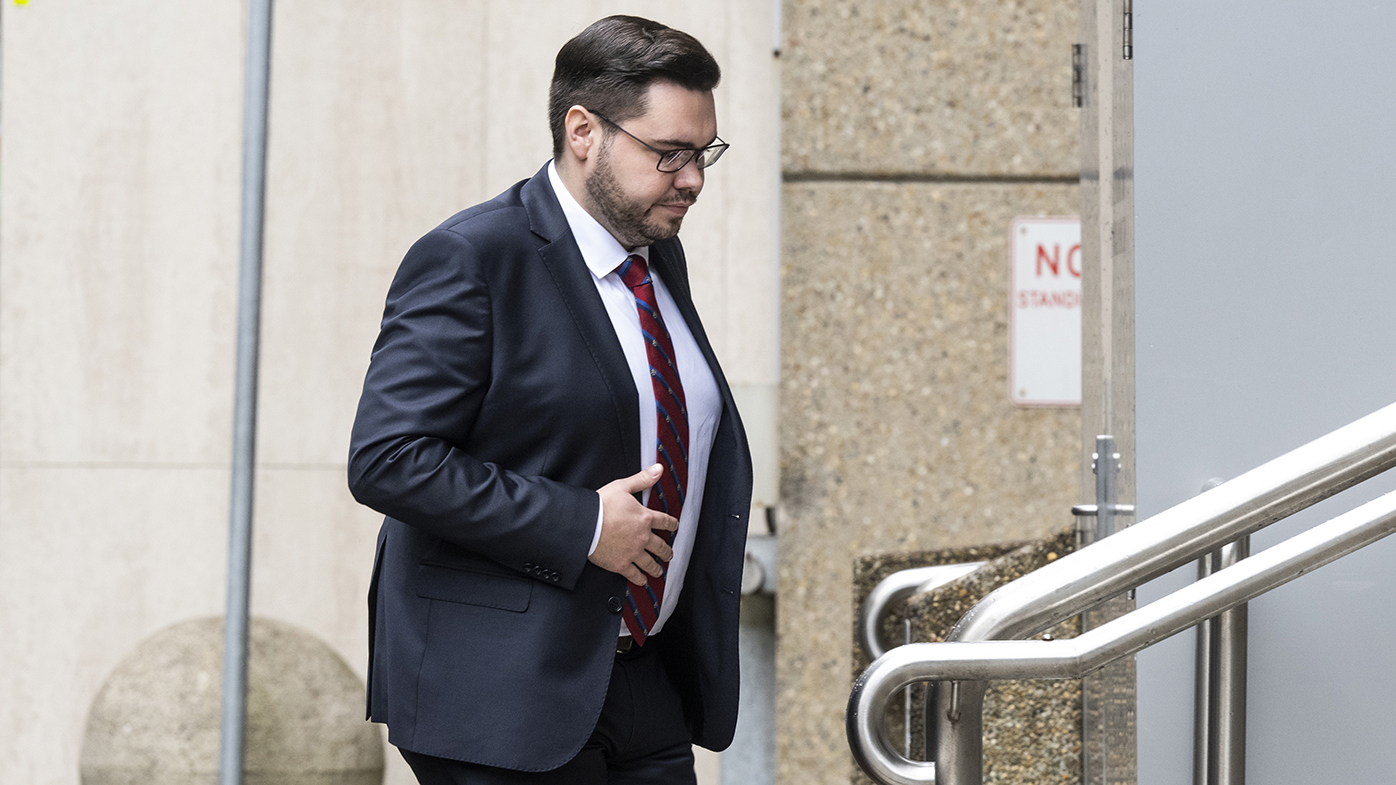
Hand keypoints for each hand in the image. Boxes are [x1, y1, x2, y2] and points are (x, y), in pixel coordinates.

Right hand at [589, 464, 677, 584]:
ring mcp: (633, 552)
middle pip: (661, 547)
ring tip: (659, 570)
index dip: (672, 524)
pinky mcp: (621, 564)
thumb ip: (642, 479)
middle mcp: (643, 537)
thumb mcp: (623, 487)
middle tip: (669, 554)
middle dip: (667, 551)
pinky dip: (640, 579)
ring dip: (657, 567)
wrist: (585, 525)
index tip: (674, 527)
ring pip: (651, 563)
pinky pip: (634, 575)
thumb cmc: (601, 505)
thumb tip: (659, 469)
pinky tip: (643, 581)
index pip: (665, 522)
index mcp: (645, 518)